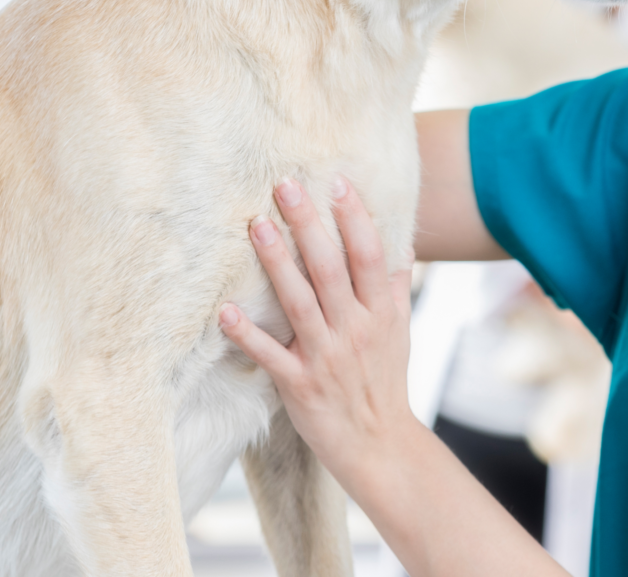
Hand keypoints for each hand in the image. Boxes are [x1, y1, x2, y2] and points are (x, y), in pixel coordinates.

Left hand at [220, 177, 419, 478]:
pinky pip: (269, 355)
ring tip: (256, 226)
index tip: (337, 181)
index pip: (369, 255)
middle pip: (330, 268)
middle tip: (285, 185)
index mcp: (381, 312)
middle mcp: (355, 330)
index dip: (354, 217)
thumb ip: (396, 286)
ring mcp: (325, 357)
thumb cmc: (384, 381)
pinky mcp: (299, 385)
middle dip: (308, 225)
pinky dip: (246, 334)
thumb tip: (403, 240)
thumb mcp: (401, 331)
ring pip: (298, 302)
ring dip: (276, 263)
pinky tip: (224, 311)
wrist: (378, 445)